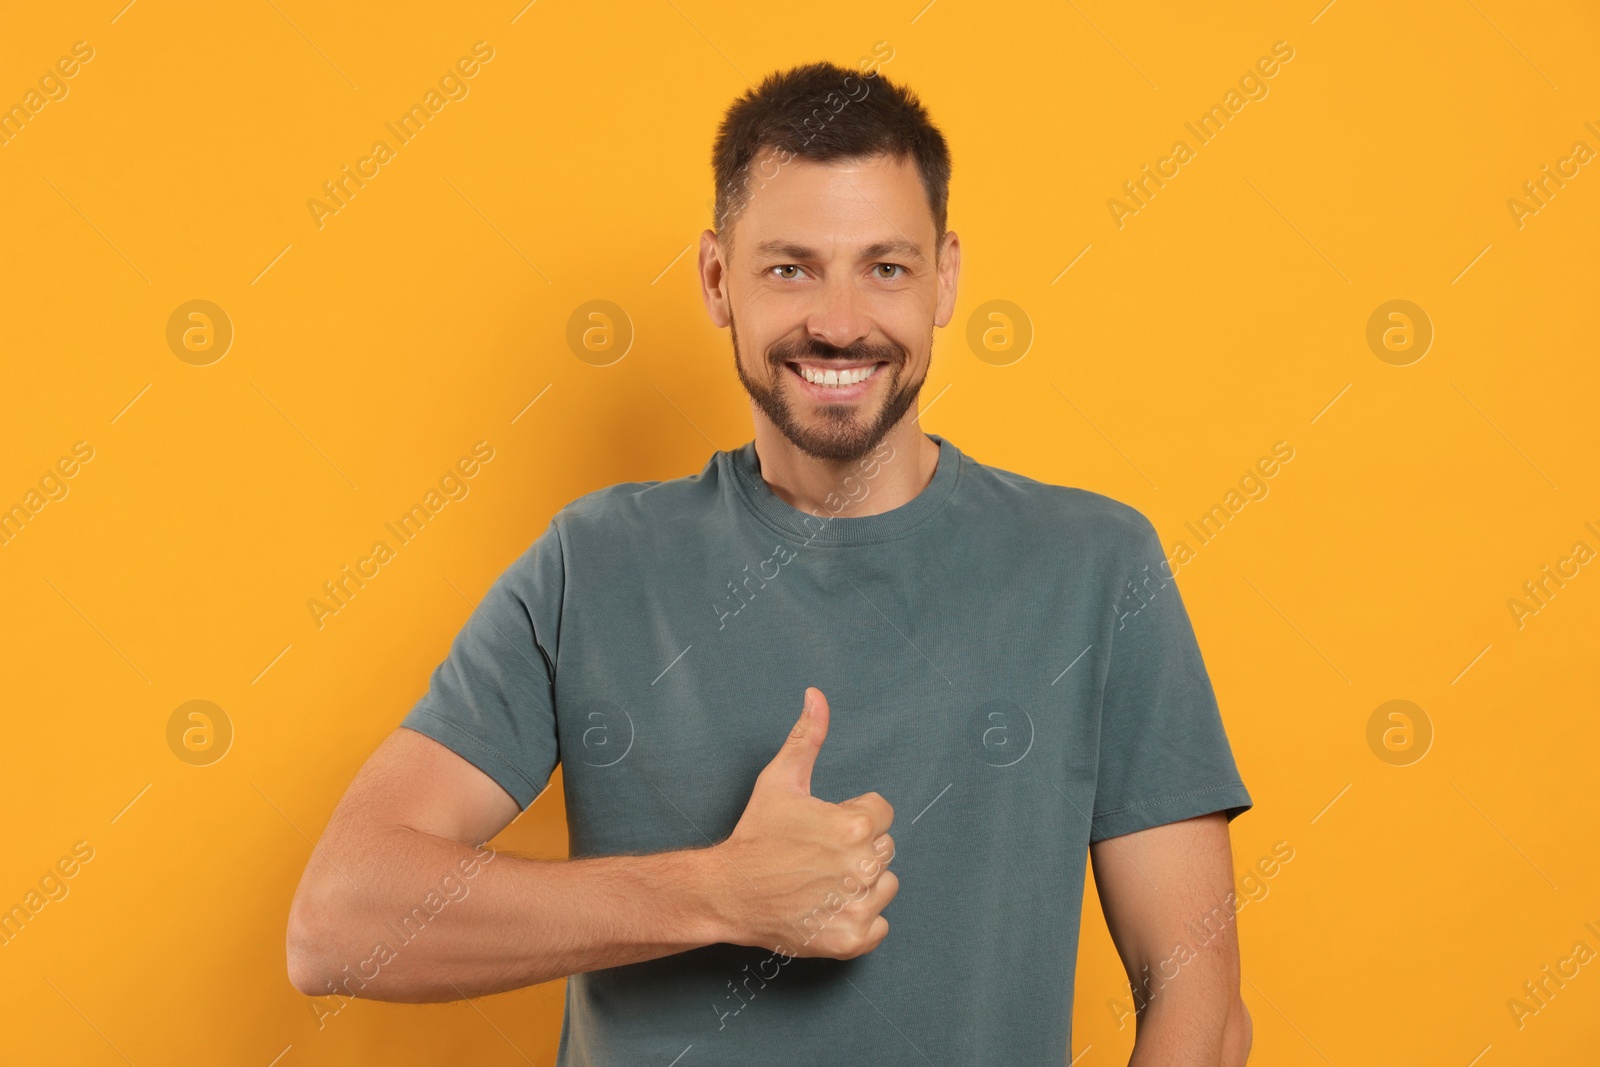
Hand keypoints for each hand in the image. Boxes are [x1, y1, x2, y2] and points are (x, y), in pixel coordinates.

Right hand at [710, 687, 897, 958]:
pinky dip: (858, 920)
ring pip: (885, 885)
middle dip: (857, 848)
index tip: (824, 827)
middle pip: (884, 849)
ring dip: (861, 884)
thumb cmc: (756, 835)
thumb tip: (816, 695)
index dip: (852, 816)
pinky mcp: (851, 939)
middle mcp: (861, 866)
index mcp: (854, 825)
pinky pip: (879, 925)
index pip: (882, 813)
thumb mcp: (780, 780)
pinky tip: (828, 907)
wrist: (728, 891)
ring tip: (822, 880)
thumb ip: (807, 737)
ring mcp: (856, 906)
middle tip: (818, 855)